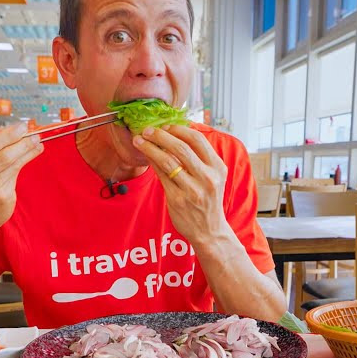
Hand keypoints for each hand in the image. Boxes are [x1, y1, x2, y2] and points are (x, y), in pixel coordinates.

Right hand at [0, 123, 42, 231]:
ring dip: (27, 151)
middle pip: (2, 156)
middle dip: (21, 143)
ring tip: (36, 143)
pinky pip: (15, 176)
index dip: (7, 135)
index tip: (21, 127)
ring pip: (12, 165)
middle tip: (33, 134)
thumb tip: (5, 129)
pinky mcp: (1, 199)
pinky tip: (31, 155)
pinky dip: (25, 162)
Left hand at [133, 125, 229, 243]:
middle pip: (181, 148)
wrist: (209, 231)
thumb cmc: (208, 200)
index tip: (165, 126)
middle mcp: (207, 177)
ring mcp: (192, 190)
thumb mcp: (213, 177)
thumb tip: (175, 134)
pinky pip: (161, 176)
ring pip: (168, 161)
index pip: (197, 140)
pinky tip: (145, 156)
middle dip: (160, 135)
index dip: (178, 129)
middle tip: (148, 130)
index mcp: (218, 167)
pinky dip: (152, 163)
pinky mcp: (178, 200)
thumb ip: (199, 158)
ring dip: (150, 147)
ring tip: (139, 140)